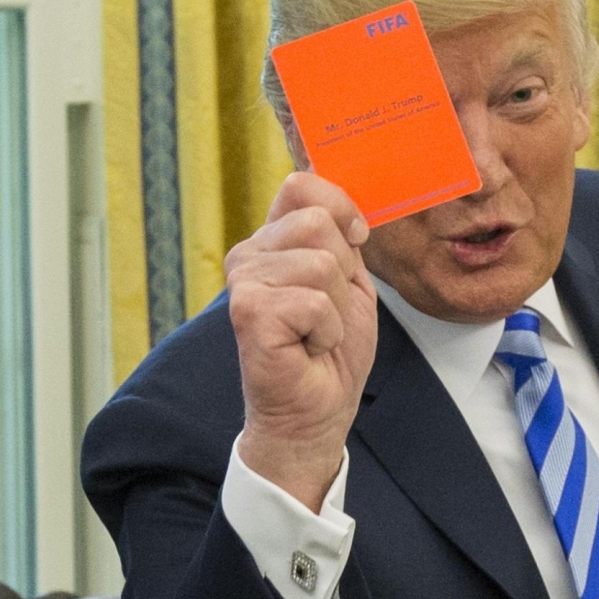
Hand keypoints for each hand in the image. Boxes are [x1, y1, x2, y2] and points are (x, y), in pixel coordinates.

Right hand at [226, 171, 375, 511]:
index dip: (341, 208)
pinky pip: (314, 302)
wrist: (315, 412)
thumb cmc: (330, 350)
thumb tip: (347, 201)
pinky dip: (326, 332)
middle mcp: (249, 254)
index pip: (302, 186)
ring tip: (316, 333)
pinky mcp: (248, 313)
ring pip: (321, 264)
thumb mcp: (347, 281)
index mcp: (272, 240)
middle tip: (327, 312)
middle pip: (319, 223)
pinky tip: (307, 348)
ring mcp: (244, 282)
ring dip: (335, 308)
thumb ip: (341, 237)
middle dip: (343, 274)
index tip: (354, 242)